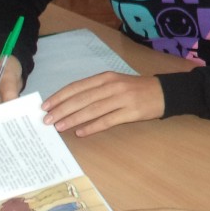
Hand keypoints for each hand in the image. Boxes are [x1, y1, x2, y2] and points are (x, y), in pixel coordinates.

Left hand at [42, 72, 164, 136]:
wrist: (164, 92)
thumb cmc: (136, 89)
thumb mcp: (115, 83)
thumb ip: (96, 90)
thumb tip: (70, 103)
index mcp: (106, 77)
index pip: (78, 87)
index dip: (60, 96)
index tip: (45, 106)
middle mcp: (113, 86)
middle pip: (82, 98)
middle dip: (62, 109)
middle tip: (47, 120)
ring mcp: (122, 99)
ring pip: (92, 109)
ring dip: (73, 119)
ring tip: (59, 127)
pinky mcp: (131, 112)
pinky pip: (108, 120)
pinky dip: (93, 127)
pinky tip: (81, 132)